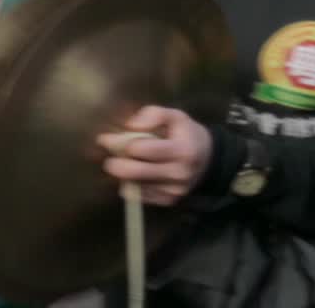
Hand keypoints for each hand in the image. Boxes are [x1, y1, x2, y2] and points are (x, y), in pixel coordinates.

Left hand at [97, 106, 213, 205]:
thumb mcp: (174, 116)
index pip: (145, 149)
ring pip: (135, 185)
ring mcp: (174, 190)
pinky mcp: (168, 201)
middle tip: (107, 158)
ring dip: (122, 175)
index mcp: (182, 150)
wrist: (207, 160)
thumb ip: (153, 114)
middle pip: (137, 171)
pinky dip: (130, 185)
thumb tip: (130, 125)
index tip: (107, 139)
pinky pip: (139, 196)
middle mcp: (179, 173)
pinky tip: (132, 175)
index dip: (122, 143)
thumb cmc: (185, 134)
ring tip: (120, 163)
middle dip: (116, 164)